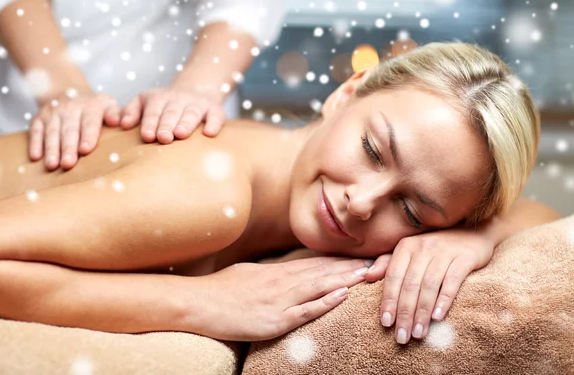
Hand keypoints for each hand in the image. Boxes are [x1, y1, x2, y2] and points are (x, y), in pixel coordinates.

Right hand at [29, 91, 120, 169]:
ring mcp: (53, 113)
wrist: (68, 90)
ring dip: (52, 149)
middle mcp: (70, 108)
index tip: (86, 150)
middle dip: (68, 147)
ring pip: (52, 132)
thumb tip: (119, 122)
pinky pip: (35, 131)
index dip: (88, 136)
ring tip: (52, 165)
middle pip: (69, 130)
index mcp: (91, 106)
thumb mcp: (108, 105)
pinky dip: (35, 144)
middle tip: (68, 164)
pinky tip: (35, 157)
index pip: (89, 122)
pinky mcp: (38, 119)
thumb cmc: (94, 107)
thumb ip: (115, 113)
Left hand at [120, 86, 224, 143]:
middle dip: (167, 125)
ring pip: (192, 113)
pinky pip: (216, 116)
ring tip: (181, 134)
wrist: (197, 89)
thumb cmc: (165, 104)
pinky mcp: (215, 110)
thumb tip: (123, 124)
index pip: (153, 111)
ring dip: (186, 123)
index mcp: (160, 98)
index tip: (147, 136)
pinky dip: (214, 123)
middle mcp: (179, 100)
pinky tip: (209, 133)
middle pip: (172, 112)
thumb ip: (132, 110)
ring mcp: (198, 104)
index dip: (150, 123)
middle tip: (164, 138)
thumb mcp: (145, 100)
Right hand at [188, 257, 371, 341]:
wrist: (199, 302)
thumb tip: (287, 271)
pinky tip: (342, 296)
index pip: (316, 263)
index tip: (361, 256)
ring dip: (346, 280)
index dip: (341, 261)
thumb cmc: (222, 288)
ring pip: (319, 287)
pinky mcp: (273, 320)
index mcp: (278, 271)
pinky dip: (324, 303)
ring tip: (369, 274)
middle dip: (352, 268)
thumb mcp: (250, 273)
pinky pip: (303, 311)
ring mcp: (279, 300)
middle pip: (324, 272)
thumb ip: (272, 273)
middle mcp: (283, 282)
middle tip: (378, 261)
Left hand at [363, 227, 494, 343]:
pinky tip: (438, 317)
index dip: (389, 300)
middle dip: (404, 313)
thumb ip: (388, 263)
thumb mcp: (410, 251)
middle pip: (410, 284)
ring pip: (429, 285)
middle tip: (402, 337)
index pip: (393, 277)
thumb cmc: (436, 247)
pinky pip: (452, 281)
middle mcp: (423, 247)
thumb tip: (366, 276)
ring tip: (418, 334)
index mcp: (406, 246)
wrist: (472, 232)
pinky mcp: (465, 258)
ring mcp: (444, 252)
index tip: (386, 323)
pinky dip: (444, 300)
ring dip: (422, 312)